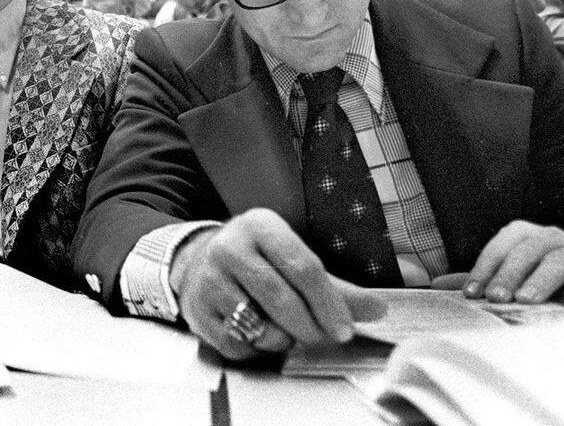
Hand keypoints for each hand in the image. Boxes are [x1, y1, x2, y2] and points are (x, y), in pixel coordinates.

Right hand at [170, 208, 385, 359]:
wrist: (197, 260)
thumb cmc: (256, 260)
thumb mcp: (291, 258)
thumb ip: (335, 286)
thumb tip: (378, 310)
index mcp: (260, 226)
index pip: (303, 267)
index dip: (329, 303)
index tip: (344, 329)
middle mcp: (229, 248)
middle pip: (281, 298)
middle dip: (310, 327)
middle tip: (323, 336)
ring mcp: (209, 279)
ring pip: (258, 326)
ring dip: (281, 339)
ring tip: (283, 329)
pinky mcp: (197, 310)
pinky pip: (237, 345)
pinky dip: (255, 349)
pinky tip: (256, 333)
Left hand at [464, 221, 563, 302]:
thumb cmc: (540, 285)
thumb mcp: (510, 281)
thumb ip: (482, 280)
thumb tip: (440, 284)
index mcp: (525, 236)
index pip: (499, 249)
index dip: (483, 270)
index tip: (470, 293)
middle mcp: (550, 238)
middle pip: (526, 251)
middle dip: (507, 275)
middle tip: (495, 297)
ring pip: (556, 261)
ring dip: (539, 280)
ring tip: (524, 299)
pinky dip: (559, 284)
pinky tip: (559, 302)